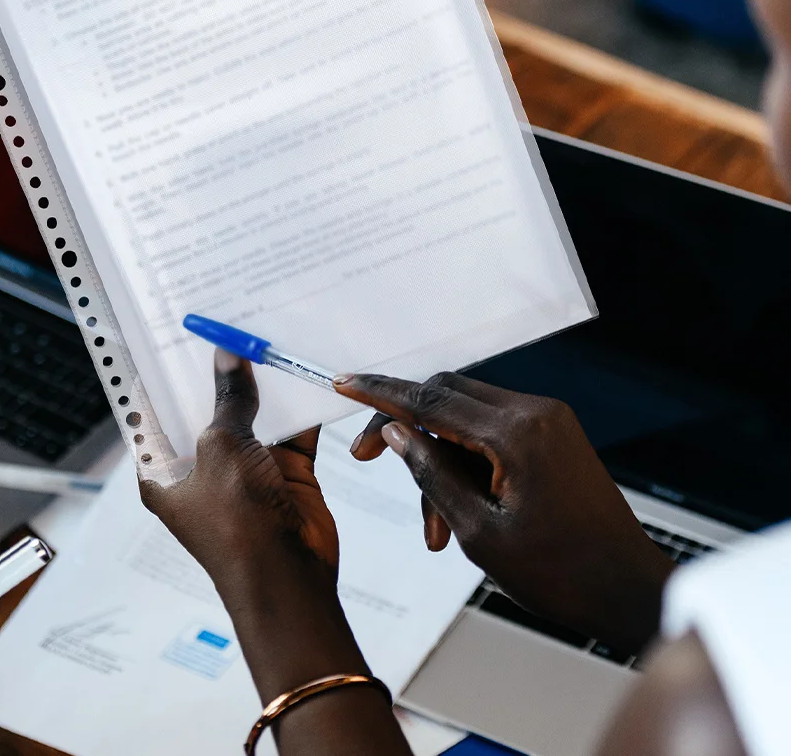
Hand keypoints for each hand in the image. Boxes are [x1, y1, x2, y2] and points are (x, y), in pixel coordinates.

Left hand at [141, 351, 410, 755]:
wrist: (289, 580)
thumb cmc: (235, 522)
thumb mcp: (222, 448)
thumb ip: (229, 398)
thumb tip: (229, 355)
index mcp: (163, 469)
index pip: (153, 412)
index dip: (160, 375)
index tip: (168, 334)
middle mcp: (201, 466)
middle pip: (206, 408)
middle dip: (218, 372)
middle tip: (226, 322)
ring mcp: (244, 469)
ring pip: (252, 415)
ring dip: (262, 385)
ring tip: (266, 333)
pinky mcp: (284, 472)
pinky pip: (291, 430)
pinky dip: (299, 406)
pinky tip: (304, 369)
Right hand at [337, 372, 674, 653]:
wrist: (629, 590)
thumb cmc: (563, 574)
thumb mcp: (479, 533)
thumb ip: (431, 473)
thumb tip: (397, 433)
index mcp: (516, 434)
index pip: (430, 399)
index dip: (380, 393)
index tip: (344, 383)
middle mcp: (534, 413)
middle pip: (445, 395)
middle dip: (405, 426)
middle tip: (368, 458)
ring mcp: (548, 420)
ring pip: (465, 416)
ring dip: (438, 457)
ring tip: (436, 528)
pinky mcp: (554, 433)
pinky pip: (492, 430)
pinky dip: (466, 459)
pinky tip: (459, 509)